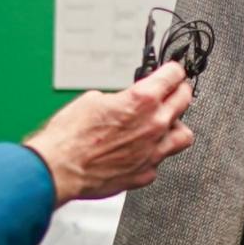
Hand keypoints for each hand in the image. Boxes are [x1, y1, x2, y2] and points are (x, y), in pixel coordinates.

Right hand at [25, 63, 194, 203]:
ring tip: (164, 125)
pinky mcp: (145, 173)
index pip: (174, 76)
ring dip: (175, 127)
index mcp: (142, 100)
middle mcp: (154, 125)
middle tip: (172, 92)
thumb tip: (125, 101)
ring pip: (183, 135)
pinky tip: (141, 151)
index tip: (172, 73)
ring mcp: (153, 152)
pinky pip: (160, 160)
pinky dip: (153, 154)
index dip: (172, 71)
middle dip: (179, 92)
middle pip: (184, 100)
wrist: (59, 168)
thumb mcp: (93, 100)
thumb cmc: (70, 136)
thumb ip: (120, 99)